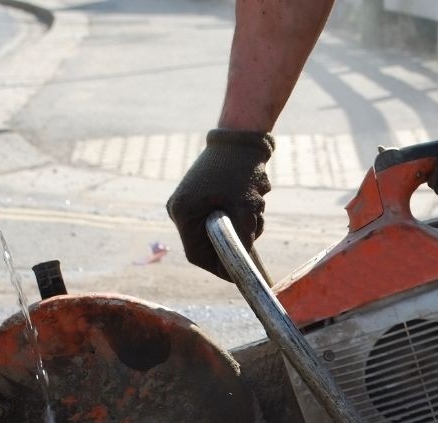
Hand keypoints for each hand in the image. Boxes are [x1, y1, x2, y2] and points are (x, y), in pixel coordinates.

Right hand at [166, 129, 273, 278]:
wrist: (243, 134)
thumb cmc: (241, 170)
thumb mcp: (244, 210)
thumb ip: (240, 242)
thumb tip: (240, 269)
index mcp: (183, 212)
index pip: (197, 255)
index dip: (220, 267)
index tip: (240, 272)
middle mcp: (181, 208)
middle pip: (208, 243)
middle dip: (235, 241)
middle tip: (255, 229)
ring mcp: (190, 201)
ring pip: (218, 230)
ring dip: (242, 225)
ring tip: (256, 205)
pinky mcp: (202, 195)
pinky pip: (220, 216)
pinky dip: (239, 214)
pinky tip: (252, 198)